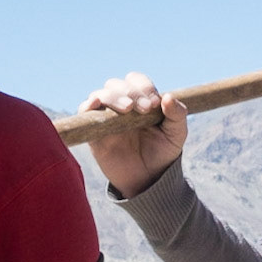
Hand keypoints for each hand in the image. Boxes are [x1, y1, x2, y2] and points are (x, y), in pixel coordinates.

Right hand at [79, 71, 186, 197]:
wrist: (147, 179)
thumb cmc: (162, 153)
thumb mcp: (176, 134)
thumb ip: (177, 114)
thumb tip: (168, 97)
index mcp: (141, 99)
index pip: (137, 81)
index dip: (144, 87)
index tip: (154, 104)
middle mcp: (121, 104)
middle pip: (117, 84)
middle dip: (131, 92)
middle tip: (144, 109)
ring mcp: (106, 116)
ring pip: (101, 94)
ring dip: (113, 96)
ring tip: (127, 109)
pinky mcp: (94, 130)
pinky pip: (85, 112)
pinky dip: (88, 104)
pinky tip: (96, 105)